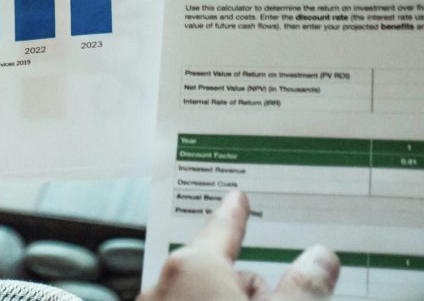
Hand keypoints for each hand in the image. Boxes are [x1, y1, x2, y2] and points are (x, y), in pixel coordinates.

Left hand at [140, 190, 339, 299]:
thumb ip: (302, 287)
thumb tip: (322, 256)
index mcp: (193, 268)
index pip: (223, 230)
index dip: (236, 213)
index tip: (236, 194)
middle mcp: (163, 284)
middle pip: (217, 273)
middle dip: (247, 290)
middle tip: (274, 300)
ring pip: (201, 295)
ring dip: (224, 300)